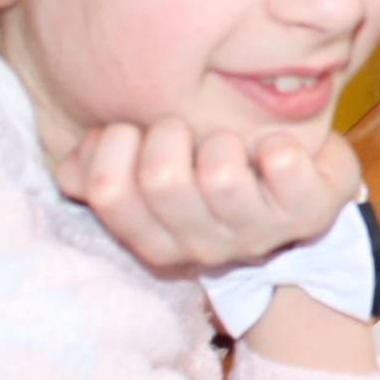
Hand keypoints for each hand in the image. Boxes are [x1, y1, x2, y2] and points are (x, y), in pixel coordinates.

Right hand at [58, 119, 361, 273]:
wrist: (298, 194)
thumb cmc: (210, 173)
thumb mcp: (149, 174)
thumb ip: (99, 169)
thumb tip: (71, 166)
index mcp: (156, 238)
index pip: (110, 192)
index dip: (117, 144)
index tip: (138, 134)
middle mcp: (203, 246)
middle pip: (161, 179)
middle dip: (169, 133)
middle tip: (187, 133)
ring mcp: (257, 232)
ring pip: (219, 174)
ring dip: (221, 138)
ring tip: (232, 143)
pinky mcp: (307, 211)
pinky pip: (283, 165)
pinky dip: (278, 144)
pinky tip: (276, 148)